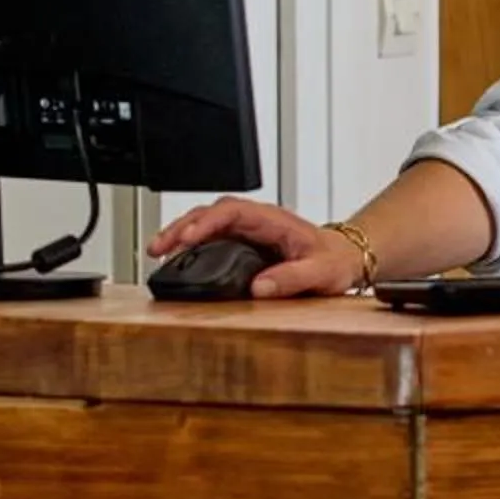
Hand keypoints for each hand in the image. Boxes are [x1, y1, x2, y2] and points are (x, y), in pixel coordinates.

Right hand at [147, 197, 364, 299]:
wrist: (342, 258)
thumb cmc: (333, 261)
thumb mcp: (321, 272)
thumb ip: (294, 278)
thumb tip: (260, 287)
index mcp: (275, 221)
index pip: (234, 211)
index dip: (208, 222)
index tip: (188, 237)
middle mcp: (258, 221)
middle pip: (212, 212)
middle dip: (183, 226)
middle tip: (160, 246)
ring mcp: (248, 231)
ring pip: (207, 222)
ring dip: (180, 233)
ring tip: (157, 251)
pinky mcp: (242, 243)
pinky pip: (210, 237)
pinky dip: (189, 244)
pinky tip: (175, 257)